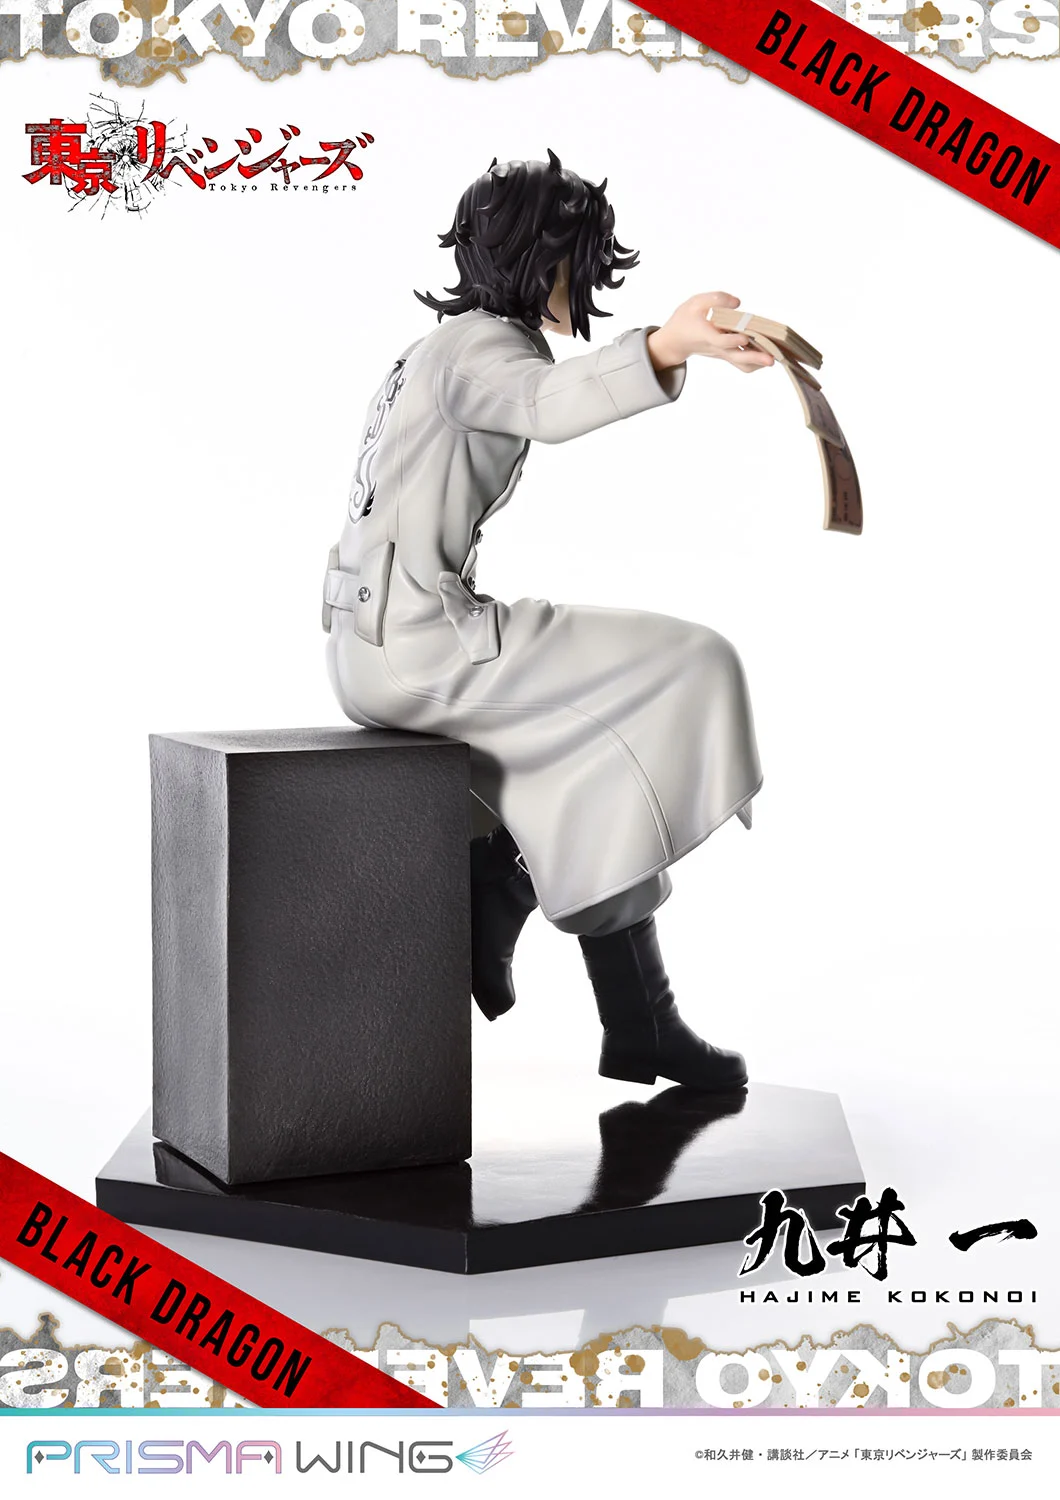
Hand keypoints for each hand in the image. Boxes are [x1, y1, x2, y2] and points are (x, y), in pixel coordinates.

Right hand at [647, 293, 774, 374]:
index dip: (733, 340)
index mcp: (705, 334)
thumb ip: (716, 298)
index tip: (746, 337)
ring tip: (775, 357)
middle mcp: (715, 347)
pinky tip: (768, 353)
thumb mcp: (695, 302)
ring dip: (758, 362)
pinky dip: (756, 362)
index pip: (720, 341)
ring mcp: (722, 353)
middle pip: (736, 357)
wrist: (676, 341)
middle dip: (754, 358)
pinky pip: (742, 363)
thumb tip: (738, 303)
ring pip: (741, 364)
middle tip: (772, 359)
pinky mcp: (727, 355)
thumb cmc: (685, 318)